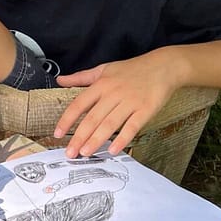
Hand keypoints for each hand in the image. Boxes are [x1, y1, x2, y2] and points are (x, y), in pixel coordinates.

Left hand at [54, 50, 179, 156]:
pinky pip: (132, 126)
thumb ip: (81, 77)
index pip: (79, 104)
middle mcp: (113, 93)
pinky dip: (122, 139)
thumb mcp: (104, 69)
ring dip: (96, 140)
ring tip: (85, 153)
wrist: (163, 66)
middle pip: (92, 118)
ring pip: (109, 124)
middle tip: (70, 153)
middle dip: (79, 137)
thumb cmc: (132, 69)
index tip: (57, 133)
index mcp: (101, 84)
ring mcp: (130, 102)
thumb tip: (60, 79)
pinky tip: (112, 150)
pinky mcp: (145, 110)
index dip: (67, 120)